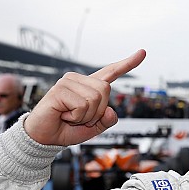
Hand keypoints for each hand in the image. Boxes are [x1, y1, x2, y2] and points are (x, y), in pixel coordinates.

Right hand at [24, 49, 145, 145]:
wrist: (45, 137)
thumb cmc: (67, 129)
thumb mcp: (94, 128)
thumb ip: (106, 120)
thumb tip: (111, 111)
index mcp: (90, 87)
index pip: (111, 71)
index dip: (128, 63)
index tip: (142, 52)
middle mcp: (79, 80)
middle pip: (106, 90)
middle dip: (97, 111)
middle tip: (79, 117)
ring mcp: (68, 82)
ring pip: (95, 99)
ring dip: (86, 116)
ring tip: (70, 116)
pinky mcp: (59, 90)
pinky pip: (82, 105)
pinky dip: (77, 117)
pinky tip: (63, 115)